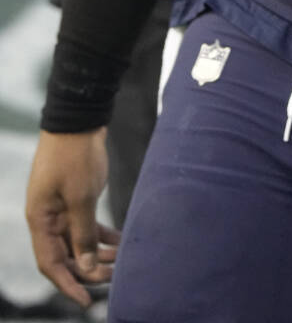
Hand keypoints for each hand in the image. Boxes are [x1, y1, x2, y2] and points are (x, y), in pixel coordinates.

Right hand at [25, 128, 119, 307]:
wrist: (79, 119)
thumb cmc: (76, 156)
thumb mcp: (81, 198)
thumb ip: (83, 235)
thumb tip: (87, 268)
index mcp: (41, 221)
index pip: (50, 264)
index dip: (68, 285)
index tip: (87, 301)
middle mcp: (48, 218)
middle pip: (65, 256)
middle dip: (88, 269)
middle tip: (114, 277)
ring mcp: (61, 208)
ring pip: (78, 241)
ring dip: (98, 253)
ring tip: (121, 261)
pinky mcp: (76, 198)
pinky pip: (87, 225)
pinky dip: (102, 234)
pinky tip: (120, 241)